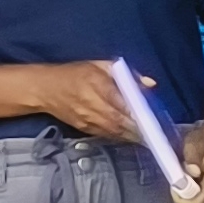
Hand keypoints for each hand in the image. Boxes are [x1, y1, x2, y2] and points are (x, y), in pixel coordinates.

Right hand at [30, 60, 146, 142]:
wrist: (45, 90)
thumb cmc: (74, 74)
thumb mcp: (99, 65)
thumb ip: (126, 74)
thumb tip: (150, 84)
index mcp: (97, 84)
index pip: (122, 101)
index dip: (140, 111)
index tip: (155, 116)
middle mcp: (92, 104)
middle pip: (121, 120)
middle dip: (140, 128)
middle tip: (158, 131)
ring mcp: (88, 119)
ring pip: (115, 131)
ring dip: (134, 135)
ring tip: (150, 137)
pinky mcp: (84, 129)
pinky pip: (107, 135)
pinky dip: (122, 137)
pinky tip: (132, 137)